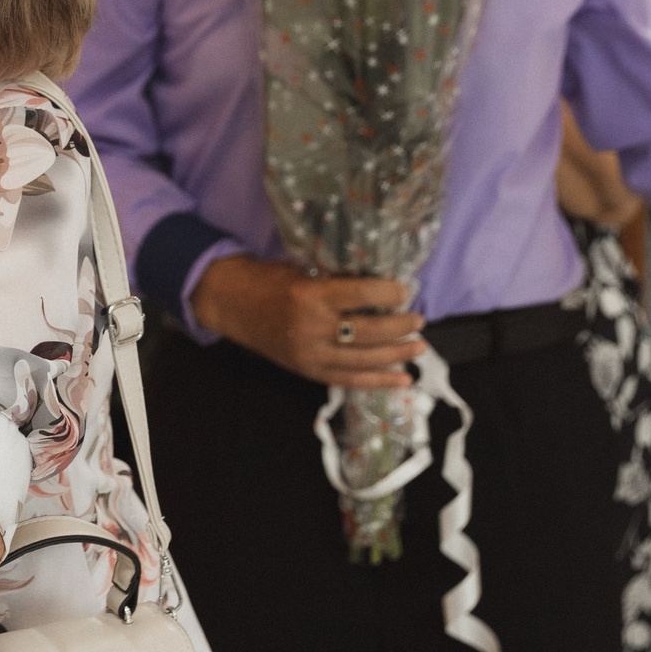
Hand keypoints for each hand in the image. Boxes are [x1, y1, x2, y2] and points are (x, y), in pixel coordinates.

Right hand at [191, 255, 423, 387]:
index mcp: (310, 295)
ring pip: (364, 359)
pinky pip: (350, 380)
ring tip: (418, 348)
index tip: (406, 290)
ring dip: (396, 354)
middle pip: (368, 331)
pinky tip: (403, 379)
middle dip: (399, 326)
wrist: (231, 304)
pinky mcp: (308, 371)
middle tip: (419, 320)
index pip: (360, 295)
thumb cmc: (268, 280)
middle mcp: (312, 327)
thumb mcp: (302, 270)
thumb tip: (380, 285)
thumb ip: (336, 280)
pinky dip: (379, 381)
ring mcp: (311, 354)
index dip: (389, 293)